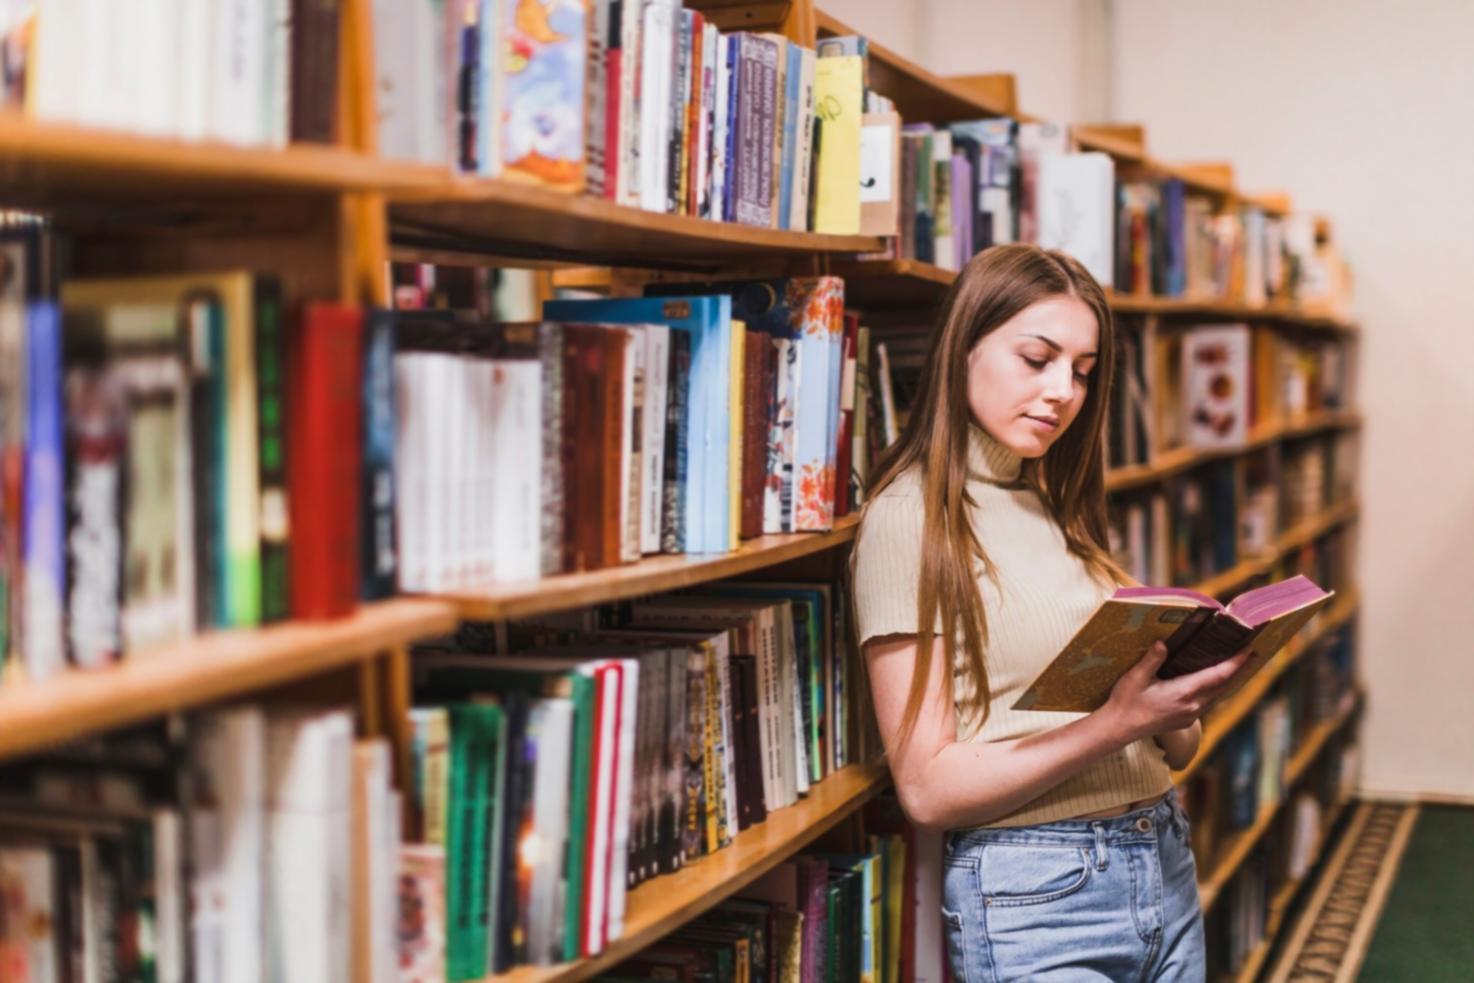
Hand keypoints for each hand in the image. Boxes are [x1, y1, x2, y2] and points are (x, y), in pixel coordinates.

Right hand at [1100, 642, 1252, 744]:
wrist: (1120, 728)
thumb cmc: (1126, 701)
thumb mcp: (1136, 677)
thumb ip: (1152, 659)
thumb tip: (1163, 643)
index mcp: (1183, 692)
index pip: (1217, 676)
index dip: (1235, 663)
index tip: (1249, 650)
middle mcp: (1192, 706)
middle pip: (1223, 686)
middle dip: (1239, 670)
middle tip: (1252, 654)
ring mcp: (1190, 715)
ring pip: (1217, 696)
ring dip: (1228, 681)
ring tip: (1237, 667)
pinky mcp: (1185, 720)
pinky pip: (1207, 703)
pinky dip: (1215, 691)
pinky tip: (1212, 684)